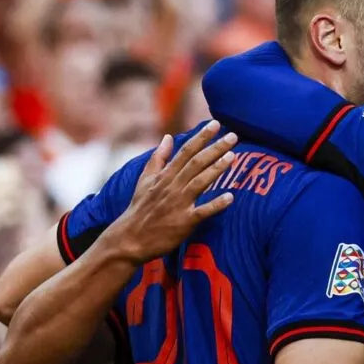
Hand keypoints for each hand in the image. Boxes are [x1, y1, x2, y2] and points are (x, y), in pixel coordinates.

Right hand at [107, 123, 236, 264]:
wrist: (129, 239)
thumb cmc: (140, 209)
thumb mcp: (145, 180)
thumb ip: (158, 158)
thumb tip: (168, 137)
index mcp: (165, 176)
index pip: (186, 151)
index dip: (201, 137)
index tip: (216, 124)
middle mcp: (173, 187)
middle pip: (196, 162)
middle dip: (215, 148)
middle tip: (233, 135)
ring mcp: (179, 204)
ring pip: (200, 182)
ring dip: (217, 169)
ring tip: (233, 156)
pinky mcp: (184, 222)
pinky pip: (203, 212)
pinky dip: (216, 204)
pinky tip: (231, 197)